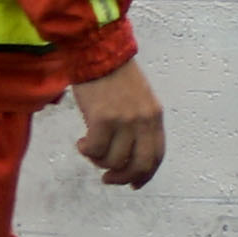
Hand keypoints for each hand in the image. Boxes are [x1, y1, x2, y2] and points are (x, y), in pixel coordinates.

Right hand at [66, 60, 169, 191]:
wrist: (98, 53)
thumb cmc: (114, 75)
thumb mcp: (138, 99)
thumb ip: (138, 124)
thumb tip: (127, 154)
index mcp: (155, 116)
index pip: (157, 156)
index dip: (145, 175)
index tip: (133, 184)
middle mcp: (143, 121)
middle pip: (139, 165)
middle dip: (123, 178)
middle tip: (108, 178)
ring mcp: (124, 121)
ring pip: (114, 160)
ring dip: (98, 161)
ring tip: (89, 149)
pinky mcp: (102, 119)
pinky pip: (95, 150)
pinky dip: (86, 151)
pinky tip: (81, 142)